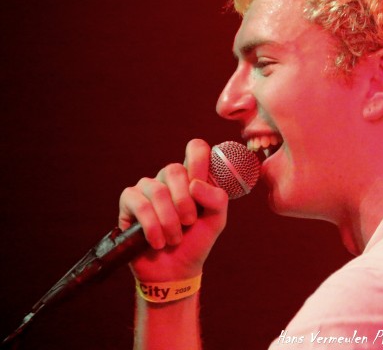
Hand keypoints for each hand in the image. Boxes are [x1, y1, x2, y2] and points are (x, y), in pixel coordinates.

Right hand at [118, 139, 228, 281]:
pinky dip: (151, 226)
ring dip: (168, 220)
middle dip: (184, 202)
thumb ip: (217, 199)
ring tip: (174, 239)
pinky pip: (139, 204)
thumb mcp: (216, 221)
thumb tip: (195, 184)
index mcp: (193, 177)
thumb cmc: (196, 241)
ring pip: (157, 190)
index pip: (196, 148)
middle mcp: (169, 178)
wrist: (175, 270)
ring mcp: (148, 187)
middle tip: (188, 223)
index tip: (200, 187)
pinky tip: (157, 241)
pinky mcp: (129, 201)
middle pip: (174, 170)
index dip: (199, 161)